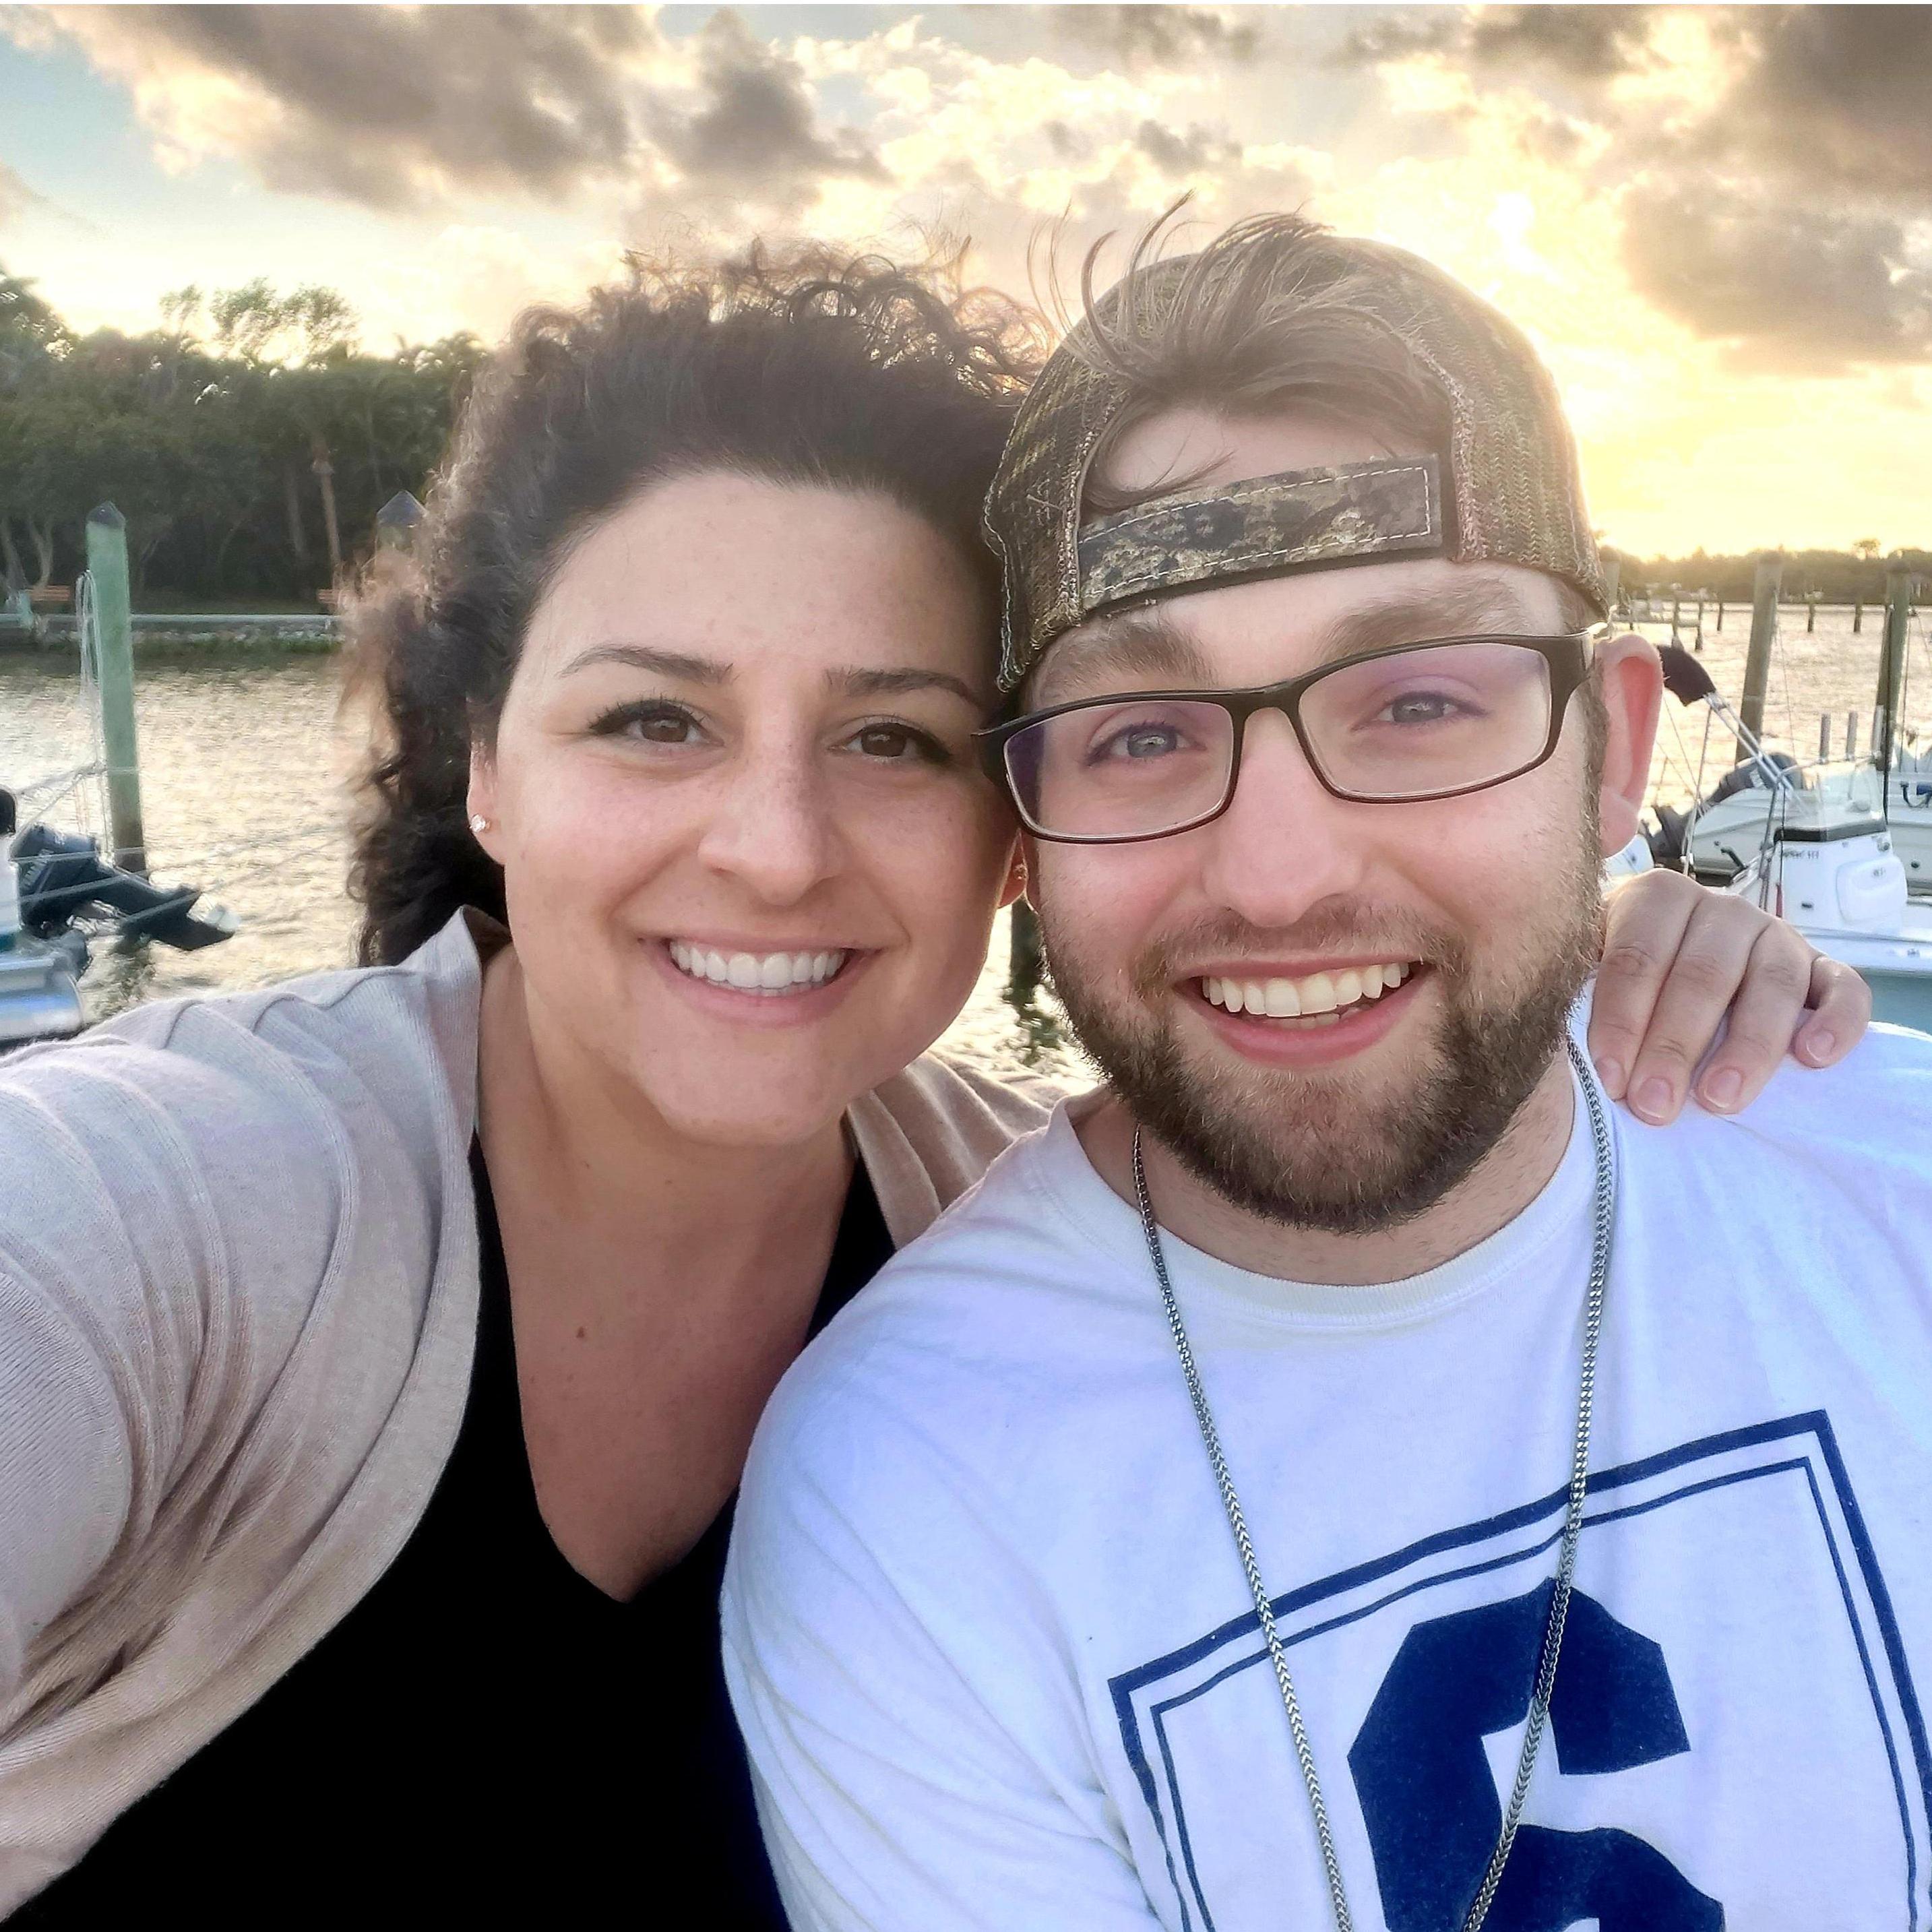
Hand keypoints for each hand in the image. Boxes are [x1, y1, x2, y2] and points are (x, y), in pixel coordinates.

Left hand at [1590, 870, 1870, 1124]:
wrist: (1674, 963)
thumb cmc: (1619, 978)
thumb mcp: (1585, 966)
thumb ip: (1574, 987)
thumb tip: (1549, 1044)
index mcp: (1656, 899)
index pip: (1636, 958)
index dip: (1620, 1020)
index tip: (1609, 1079)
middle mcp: (1721, 910)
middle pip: (1702, 975)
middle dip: (1674, 1046)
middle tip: (1655, 1106)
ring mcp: (1776, 936)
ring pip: (1772, 983)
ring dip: (1748, 1046)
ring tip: (1720, 1099)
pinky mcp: (1823, 968)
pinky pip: (1844, 989)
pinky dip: (1836, 1022)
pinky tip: (1813, 1059)